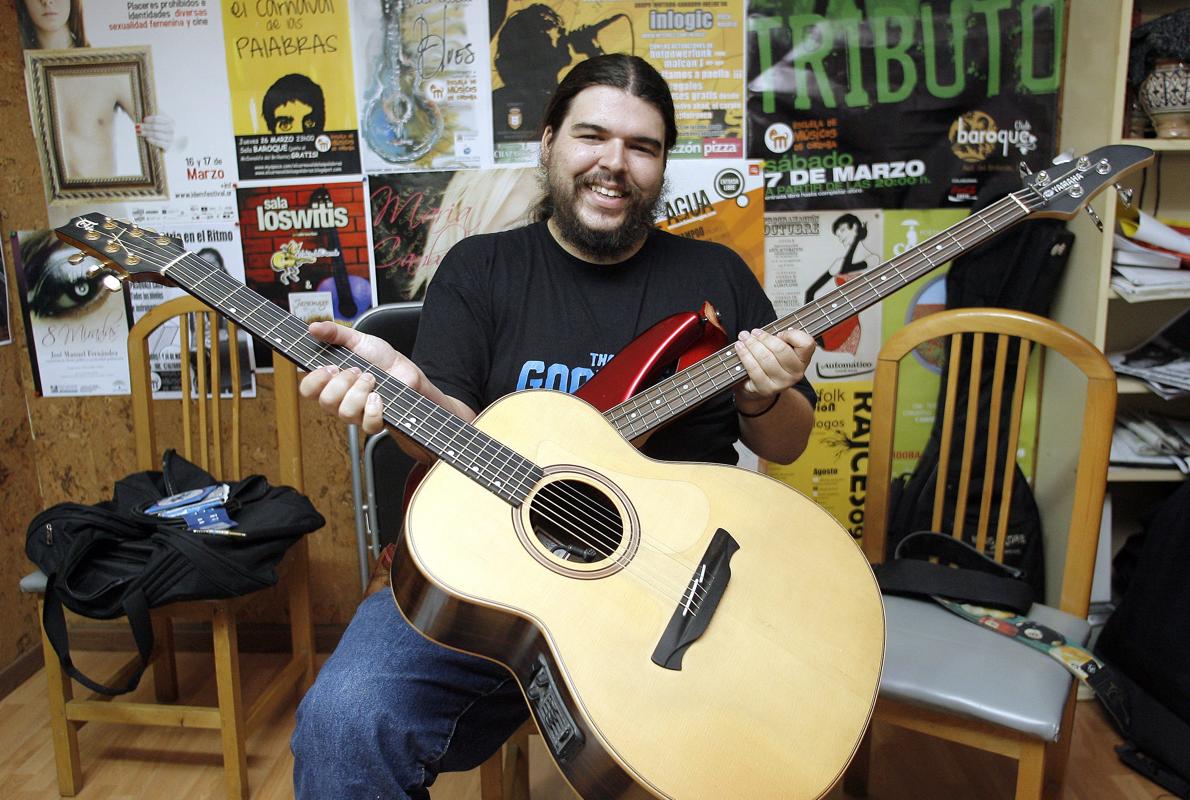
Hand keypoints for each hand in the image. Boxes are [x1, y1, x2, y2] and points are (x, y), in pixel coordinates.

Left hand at [137, 114, 174, 149]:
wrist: (155, 135)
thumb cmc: (152, 125)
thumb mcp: (152, 116)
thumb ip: (150, 113)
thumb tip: (142, 109)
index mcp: (170, 121)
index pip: (158, 119)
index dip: (150, 119)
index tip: (143, 119)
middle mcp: (172, 130)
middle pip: (156, 127)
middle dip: (146, 127)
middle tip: (137, 126)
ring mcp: (171, 139)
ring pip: (157, 135)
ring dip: (146, 133)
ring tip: (138, 132)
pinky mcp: (168, 147)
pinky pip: (161, 144)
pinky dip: (154, 141)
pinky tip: (147, 139)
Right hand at [298, 321, 426, 434]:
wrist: (404, 369)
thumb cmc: (378, 357)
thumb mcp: (356, 339)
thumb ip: (334, 332)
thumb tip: (313, 327)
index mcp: (329, 382)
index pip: (307, 390)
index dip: (315, 380)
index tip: (330, 368)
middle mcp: (338, 400)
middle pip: (326, 401)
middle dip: (344, 381)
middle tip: (357, 370)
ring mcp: (356, 413)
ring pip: (346, 413)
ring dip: (360, 391)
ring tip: (371, 379)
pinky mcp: (374, 421)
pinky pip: (368, 425)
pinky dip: (374, 409)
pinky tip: (378, 396)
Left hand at [732, 327, 815, 413]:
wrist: (760, 387)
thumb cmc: (771, 363)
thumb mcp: (780, 349)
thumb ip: (780, 338)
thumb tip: (768, 332)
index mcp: (803, 360)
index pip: (806, 343)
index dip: (792, 335)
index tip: (780, 333)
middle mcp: (796, 373)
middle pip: (780, 349)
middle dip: (764, 338)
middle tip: (754, 332)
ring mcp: (782, 383)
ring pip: (766, 358)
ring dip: (752, 345)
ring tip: (744, 337)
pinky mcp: (766, 388)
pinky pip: (754, 369)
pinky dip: (745, 356)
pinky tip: (740, 348)